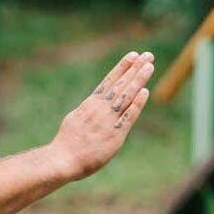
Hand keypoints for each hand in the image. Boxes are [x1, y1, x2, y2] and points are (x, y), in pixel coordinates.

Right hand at [51, 51, 153, 181]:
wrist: (64, 159)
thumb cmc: (67, 144)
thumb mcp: (75, 120)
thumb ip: (86, 112)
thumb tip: (90, 108)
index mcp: (90, 104)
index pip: (109, 81)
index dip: (122, 67)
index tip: (133, 55)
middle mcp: (100, 108)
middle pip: (121, 84)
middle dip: (135, 68)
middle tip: (148, 55)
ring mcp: (108, 120)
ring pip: (126, 95)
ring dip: (139, 80)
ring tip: (149, 66)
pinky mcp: (115, 135)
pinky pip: (128, 116)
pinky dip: (137, 104)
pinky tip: (145, 92)